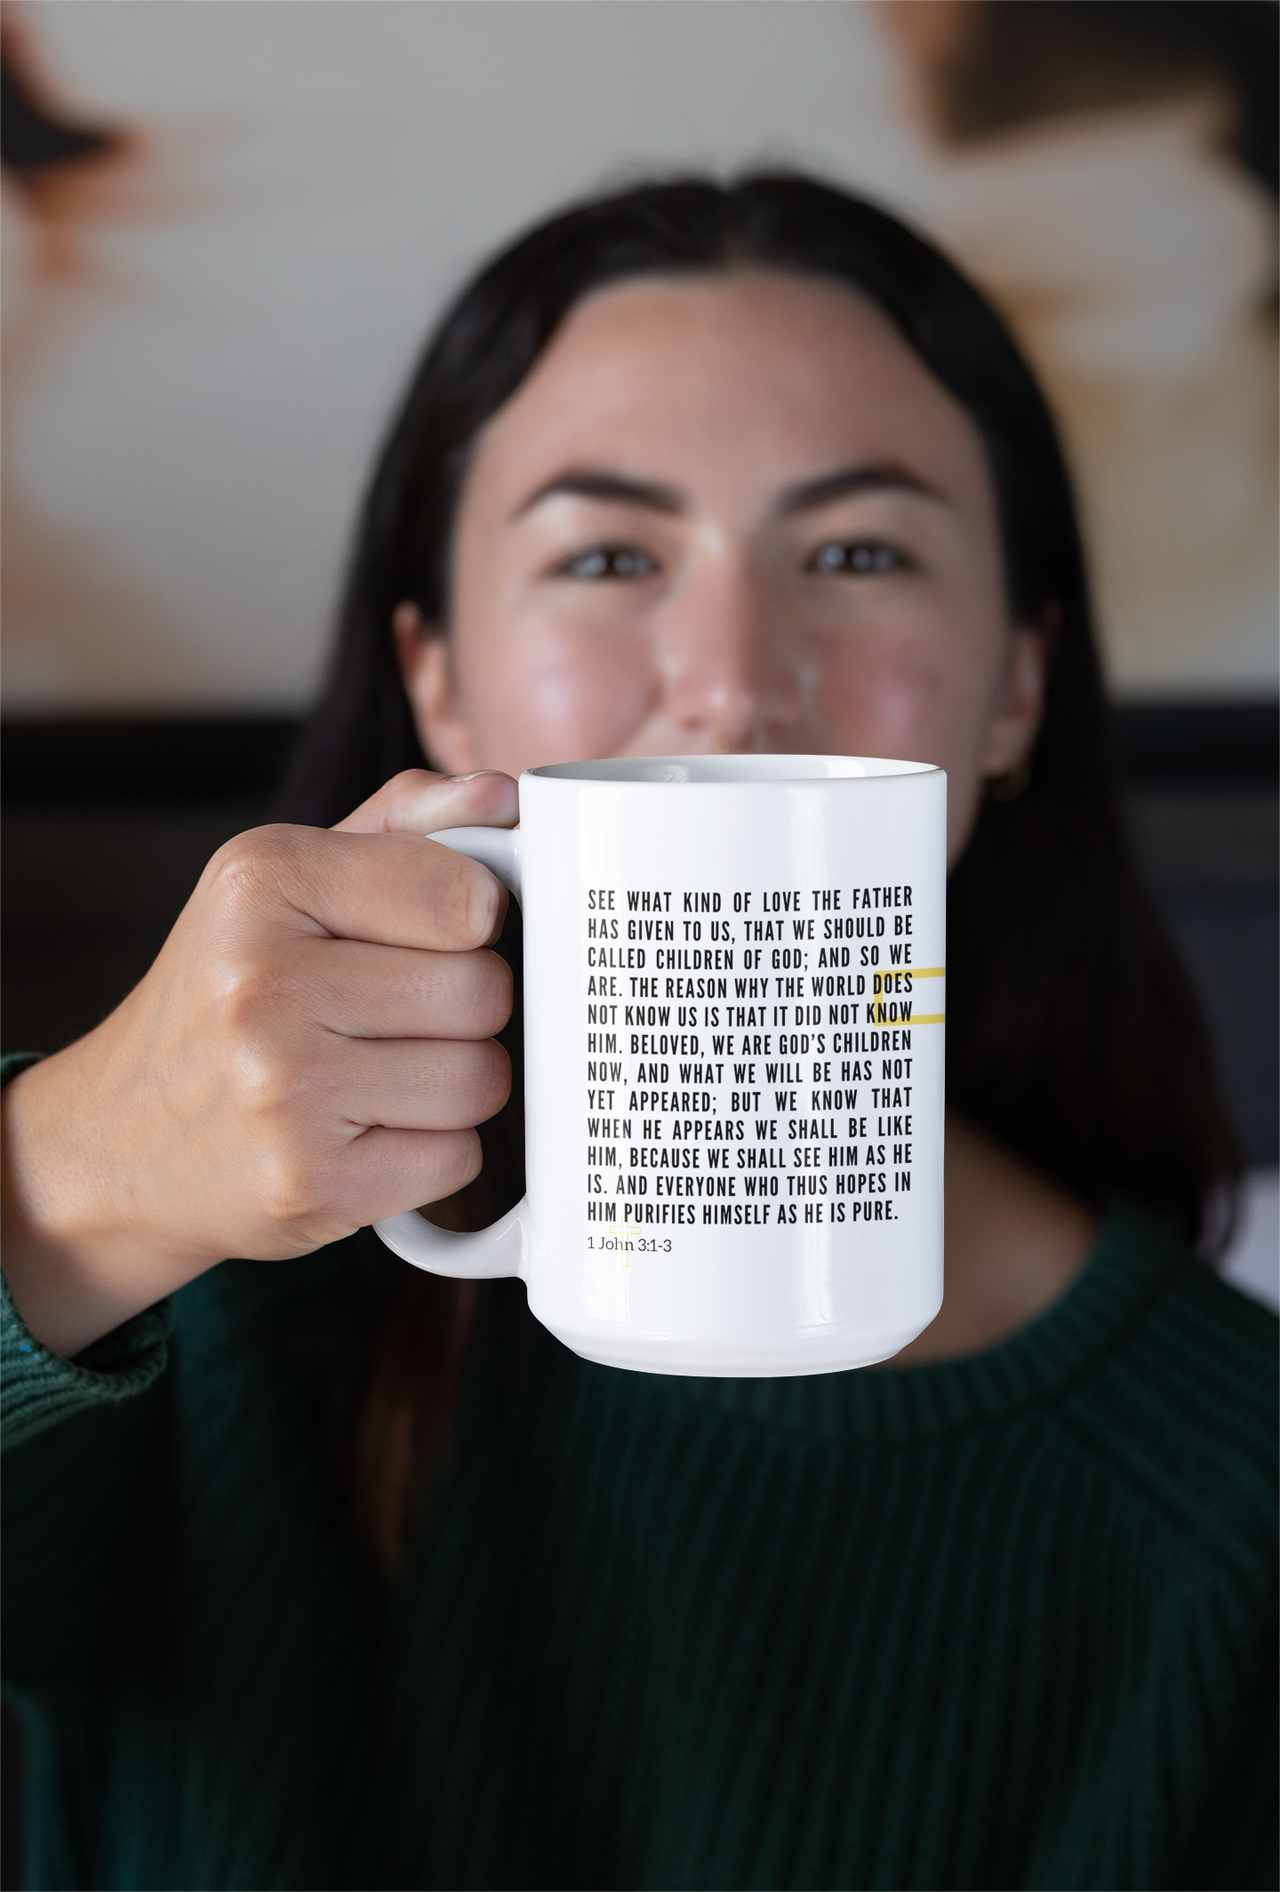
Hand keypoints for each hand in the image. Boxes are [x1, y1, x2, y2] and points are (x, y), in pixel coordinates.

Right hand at [0, 770, 518, 1357]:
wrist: (116, 1138)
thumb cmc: (223, 997)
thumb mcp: (284, 883)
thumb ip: (402, 827)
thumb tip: (502, 795)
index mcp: (263, 880)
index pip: (466, 897)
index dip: (475, 922)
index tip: (438, 935)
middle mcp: (263, 982)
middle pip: (482, 992)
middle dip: (462, 1009)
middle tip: (394, 1018)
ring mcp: (283, 1091)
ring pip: (481, 1080)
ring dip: (453, 1086)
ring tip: (378, 1076)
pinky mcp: (310, 1183)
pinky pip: (457, 1158)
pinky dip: (430, 1153)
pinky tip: (366, 1134)